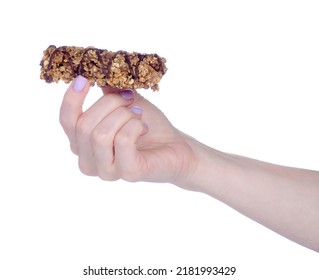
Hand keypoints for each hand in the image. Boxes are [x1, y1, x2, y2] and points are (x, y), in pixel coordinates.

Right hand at [59, 76, 195, 182]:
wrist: (175, 147)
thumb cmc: (148, 126)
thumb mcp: (126, 104)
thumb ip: (109, 93)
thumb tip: (98, 74)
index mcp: (83, 144)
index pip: (66, 121)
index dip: (72, 98)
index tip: (84, 78)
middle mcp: (89, 161)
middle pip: (84, 125)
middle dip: (109, 103)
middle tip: (129, 98)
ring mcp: (107, 171)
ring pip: (100, 134)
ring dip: (123, 115)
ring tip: (138, 114)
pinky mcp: (128, 173)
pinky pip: (123, 141)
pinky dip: (135, 126)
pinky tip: (144, 128)